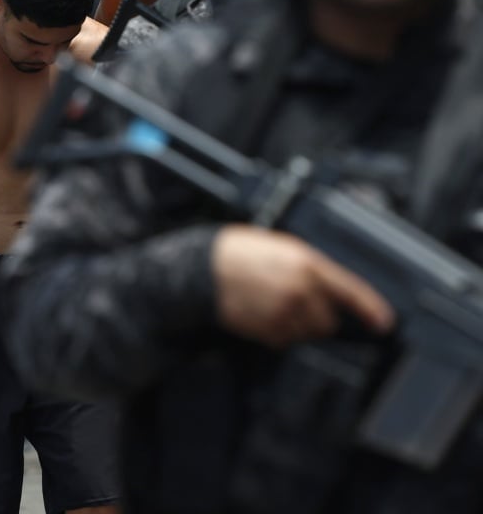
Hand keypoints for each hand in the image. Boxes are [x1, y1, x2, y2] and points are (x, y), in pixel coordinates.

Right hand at [211, 225, 395, 347]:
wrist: (203, 268)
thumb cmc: (238, 252)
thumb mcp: (282, 246)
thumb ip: (310, 268)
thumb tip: (329, 289)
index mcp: (308, 265)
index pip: (351, 291)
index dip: (371, 309)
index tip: (383, 322)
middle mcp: (300, 291)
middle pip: (327, 322)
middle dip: (316, 317)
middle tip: (294, 304)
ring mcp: (284, 313)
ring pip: (304, 333)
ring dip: (295, 326)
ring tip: (271, 305)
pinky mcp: (266, 330)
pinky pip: (282, 340)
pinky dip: (275, 332)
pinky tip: (260, 313)